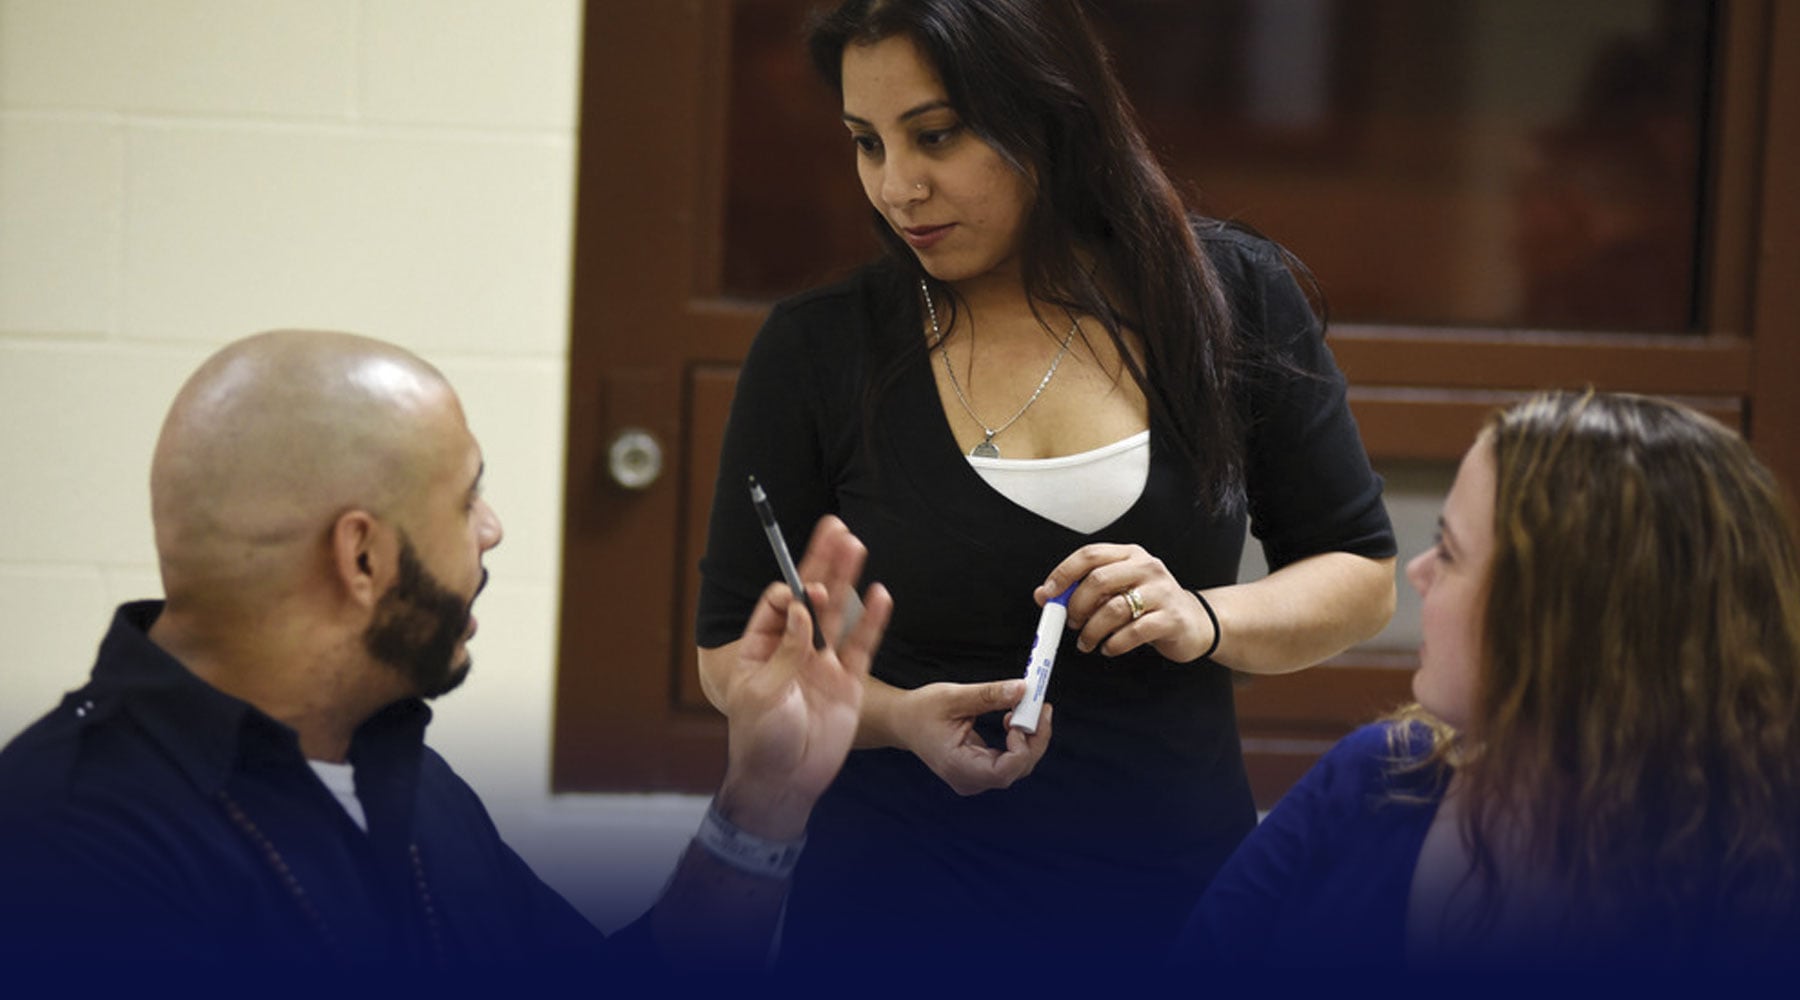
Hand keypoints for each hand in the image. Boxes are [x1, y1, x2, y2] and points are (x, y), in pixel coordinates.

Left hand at [718, 518, 892, 839]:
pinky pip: (861, 646)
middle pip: (811, 597)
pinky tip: (880, 593)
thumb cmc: (759, 740)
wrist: (785, 781)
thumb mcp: (761, 692)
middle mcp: (792, 649)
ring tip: (855, 543)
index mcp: (761, 648)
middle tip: (834, 527)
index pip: (778, 605)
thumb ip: (786, 649)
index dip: (791, 592)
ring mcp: (822, 664)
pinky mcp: (847, 683)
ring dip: (847, 579)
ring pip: (838, 613)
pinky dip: (871, 621)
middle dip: (820, 563)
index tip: (802, 593)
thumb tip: (803, 607)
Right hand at [893, 680, 1052, 795]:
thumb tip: (1023, 689)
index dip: (1022, 747)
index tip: (1022, 717)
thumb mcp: (954, 697)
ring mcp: (976, 778)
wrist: (904, 722)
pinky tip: (1013, 719)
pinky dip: (1019, 740)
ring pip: (1018, 766)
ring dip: (1030, 738)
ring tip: (1026, 708)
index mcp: (958, 767)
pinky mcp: (981, 770)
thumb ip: (990, 695)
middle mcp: (969, 779)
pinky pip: (1010, 761)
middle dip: (1035, 739)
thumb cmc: (923, 710)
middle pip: (1017, 769)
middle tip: (1042, 707)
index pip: (1003, 772)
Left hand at [1036, 543, 1216, 662]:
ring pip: (1114, 609)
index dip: (1063, 573)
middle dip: (1077, 606)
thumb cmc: (1151, 605)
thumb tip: (1045, 595)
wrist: (1195, 622)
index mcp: (1130, 554)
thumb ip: (1085, 590)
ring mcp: (1162, 592)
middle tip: (1071, 623)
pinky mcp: (1171, 619)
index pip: (1090, 555)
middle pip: (1098, 580)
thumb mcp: (1119, 590)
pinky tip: (1109, 648)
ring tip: (1087, 642)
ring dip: (1092, 631)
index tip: (1048, 594)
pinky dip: (1114, 644)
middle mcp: (1147, 567)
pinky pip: (1133, 632)